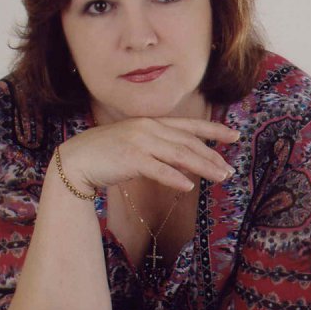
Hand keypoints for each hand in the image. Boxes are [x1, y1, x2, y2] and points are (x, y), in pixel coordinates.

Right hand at [59, 116, 238, 191]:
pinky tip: (188, 186)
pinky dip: (175, 177)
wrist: (76, 159)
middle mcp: (149, 128)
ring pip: (179, 154)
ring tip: (219, 177)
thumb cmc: (106, 153)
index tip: (234, 136)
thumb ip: (158, 148)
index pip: (189, 126)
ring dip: (202, 166)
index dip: (213, 130)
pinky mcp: (131, 158)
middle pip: (188, 142)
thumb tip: (183, 163)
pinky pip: (158, 169)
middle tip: (229, 170)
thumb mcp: (136, 144)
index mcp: (151, 123)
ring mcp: (140, 142)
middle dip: (212, 156)